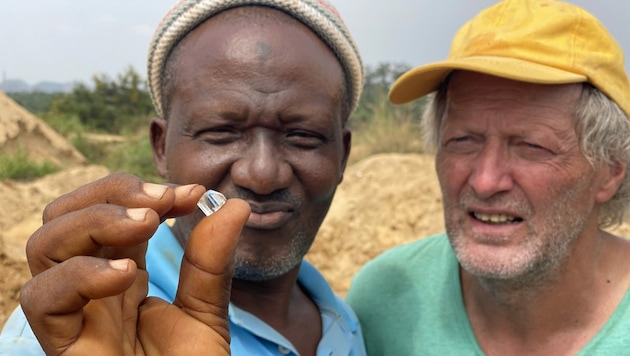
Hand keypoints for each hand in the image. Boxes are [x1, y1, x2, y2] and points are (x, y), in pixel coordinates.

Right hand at [19, 173, 249, 354]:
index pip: (107, 214)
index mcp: (119, 279)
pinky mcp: (66, 349)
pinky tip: (126, 273)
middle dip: (110, 194)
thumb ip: (212, 262)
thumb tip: (235, 204)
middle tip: (161, 202)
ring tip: (146, 224)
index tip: (193, 194)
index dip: (141, 192)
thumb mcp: (207, 314)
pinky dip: (78, 275)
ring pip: (43, 246)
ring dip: (95, 220)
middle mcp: (90, 292)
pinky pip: (41, 301)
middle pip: (64, 218)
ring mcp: (75, 318)